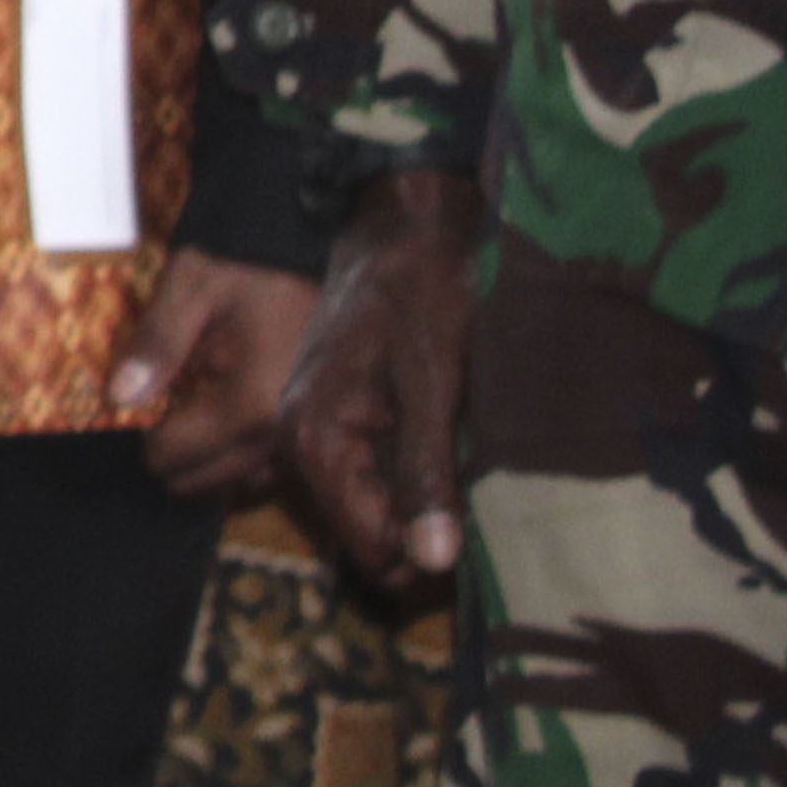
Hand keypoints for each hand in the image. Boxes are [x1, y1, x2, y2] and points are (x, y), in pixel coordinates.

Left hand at [115, 245, 318, 500]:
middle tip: (152, 414)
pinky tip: (213, 432)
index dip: (142, 437)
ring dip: (199, 466)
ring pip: (233, 485)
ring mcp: (296, 439)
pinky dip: (232, 467)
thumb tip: (120, 398)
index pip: (175, 454)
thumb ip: (156, 343)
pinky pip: (262, 474)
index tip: (130, 406)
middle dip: (167, 457)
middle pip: (202, 480)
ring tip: (178, 423)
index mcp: (249, 403)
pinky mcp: (303, 432)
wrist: (303, 257)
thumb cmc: (245, 269)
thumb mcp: (192, 289)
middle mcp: (278, 434)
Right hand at [279, 167, 484, 580]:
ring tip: (475, 491)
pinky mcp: (345, 414)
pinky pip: (378, 475)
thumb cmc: (421, 295)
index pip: (366, 544)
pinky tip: (456, 464)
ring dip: (423, 511)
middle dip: (422, 540)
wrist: (405, 224)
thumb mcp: (434, 384)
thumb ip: (426, 472)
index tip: (479, 551)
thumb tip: (433, 562)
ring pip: (375, 508)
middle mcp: (303, 440)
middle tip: (483, 521)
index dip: (424, 559)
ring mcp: (322, 427)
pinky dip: (417, 482)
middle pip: (364, 532)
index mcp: (313, 436)